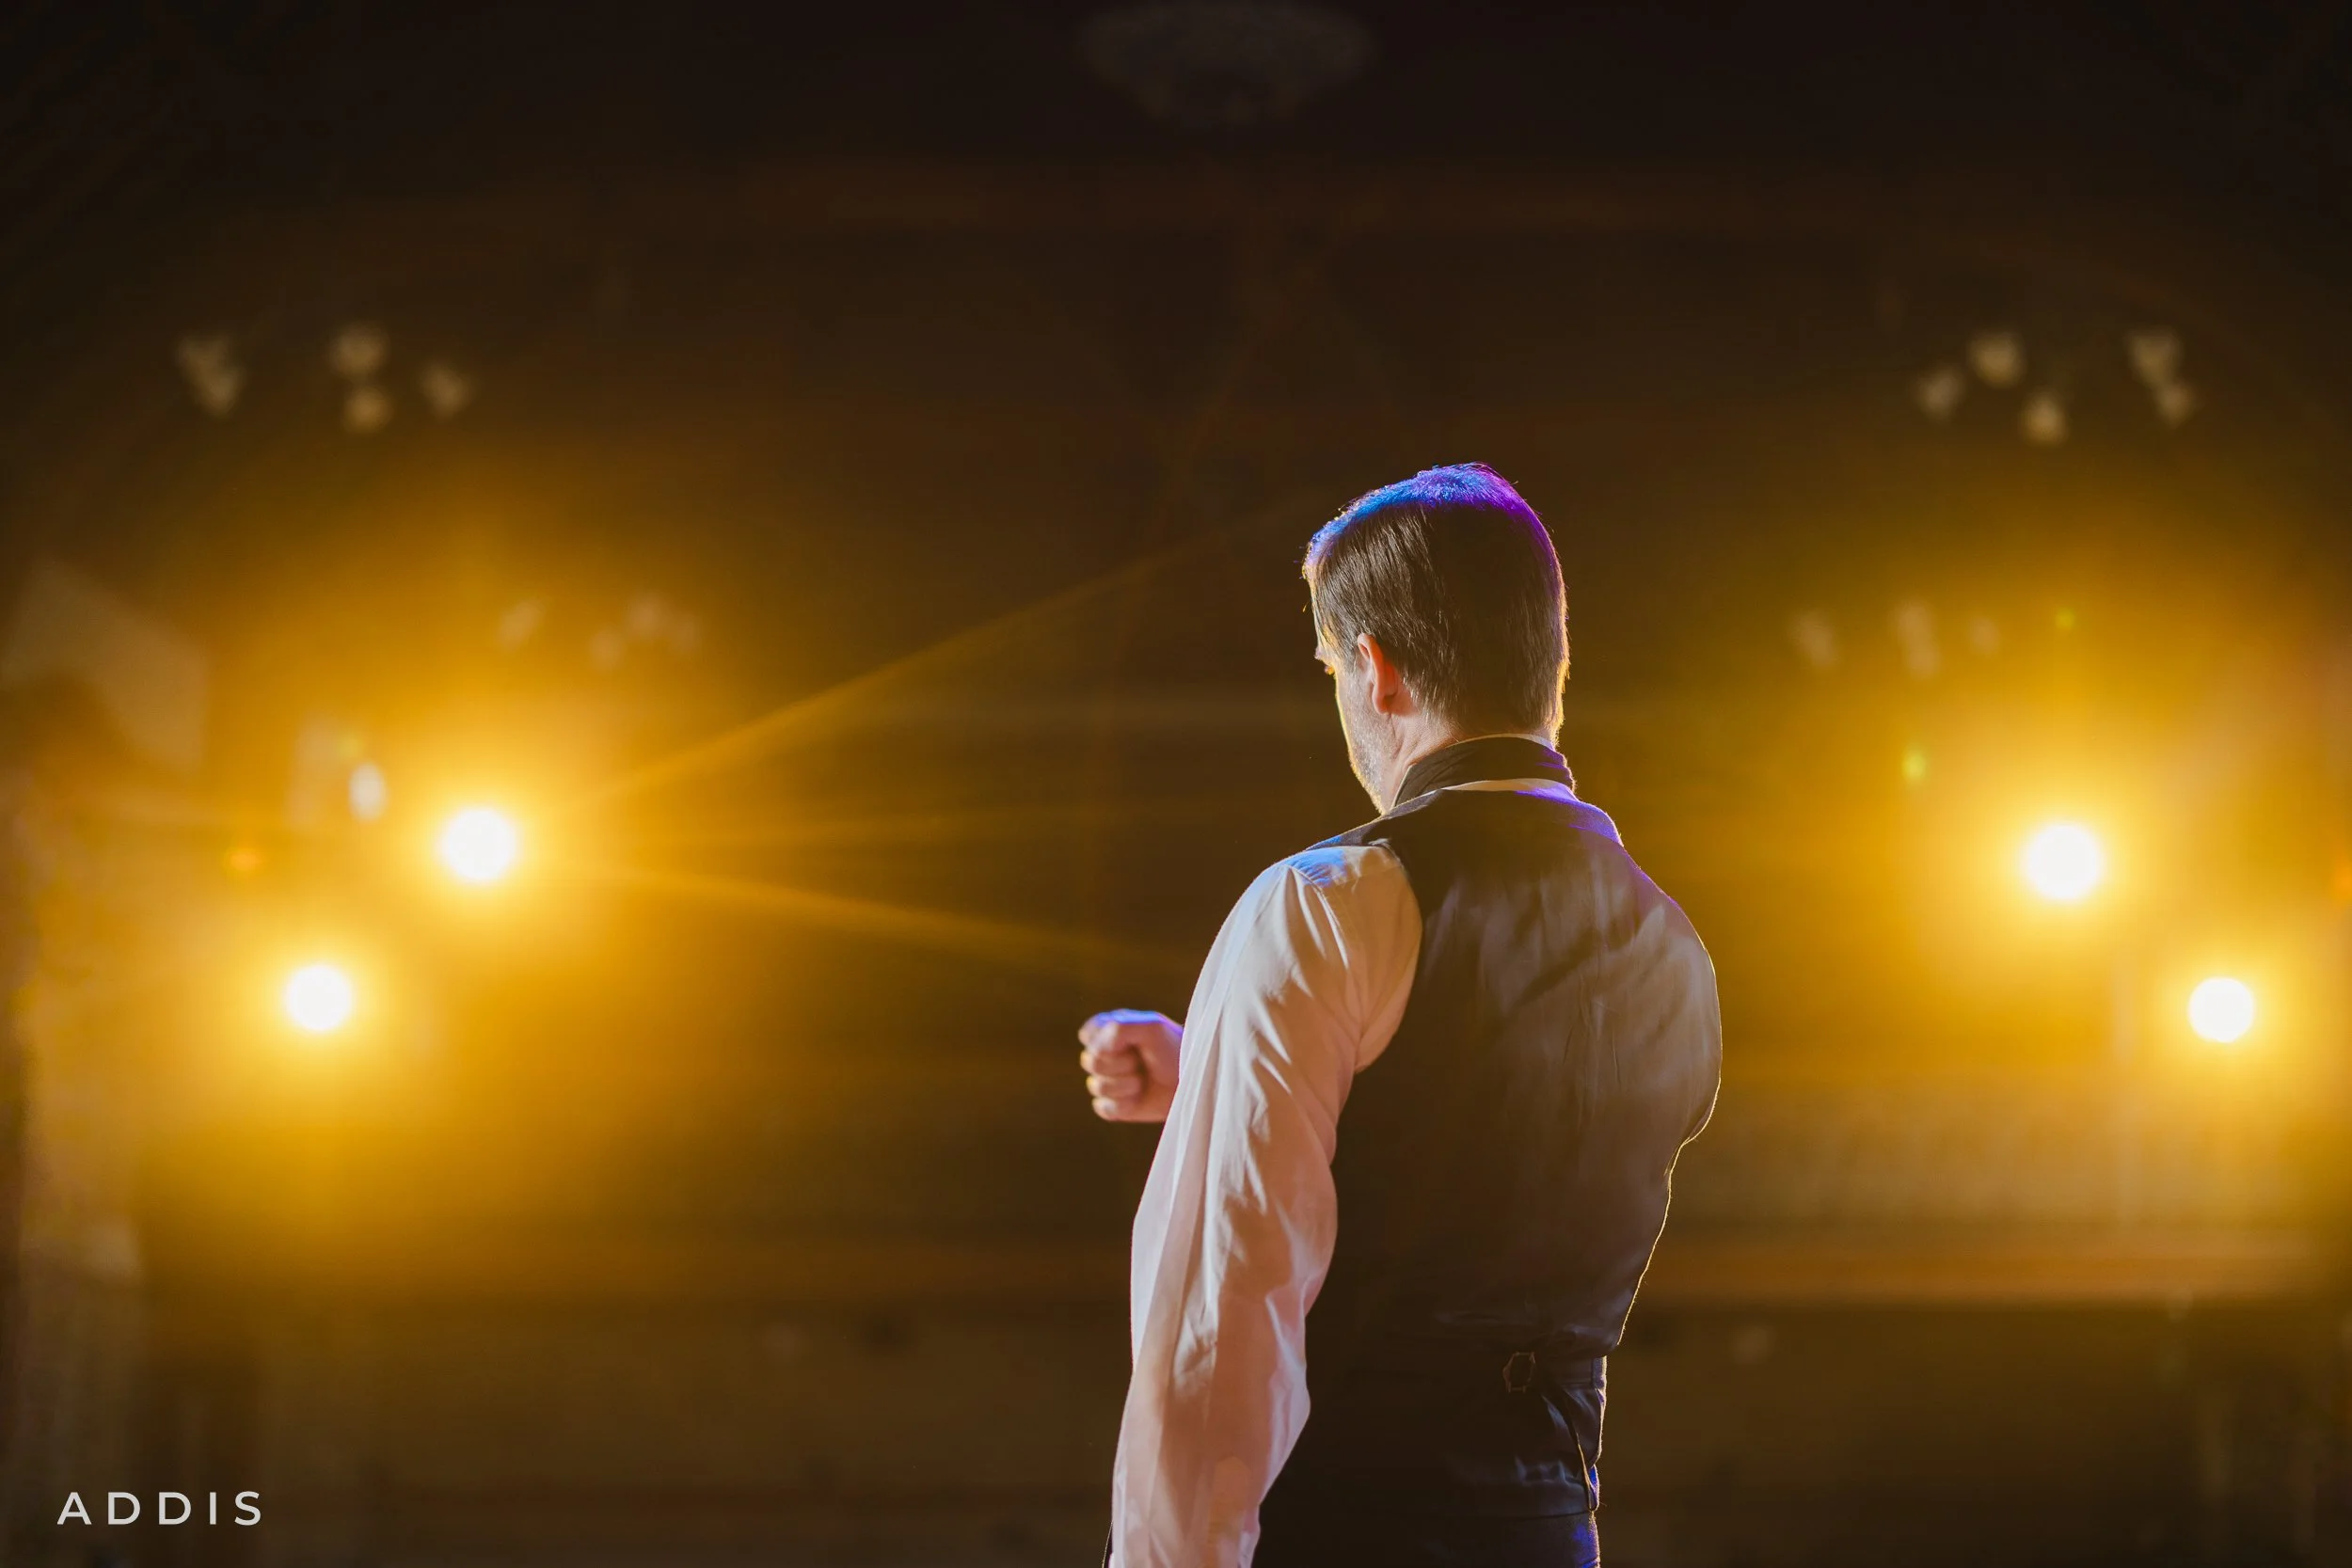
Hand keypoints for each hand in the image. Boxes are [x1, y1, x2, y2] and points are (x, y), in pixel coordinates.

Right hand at [1077, 1008, 1180, 1122]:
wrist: (1193, 1080)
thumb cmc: (1174, 1049)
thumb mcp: (1151, 1027)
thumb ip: (1119, 1029)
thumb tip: (1095, 1051)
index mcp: (1110, 1031)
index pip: (1088, 1035)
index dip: (1105, 1042)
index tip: (1131, 1042)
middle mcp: (1106, 1056)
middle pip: (1091, 1062)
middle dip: (1120, 1064)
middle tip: (1142, 1061)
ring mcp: (1109, 1081)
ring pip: (1097, 1086)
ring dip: (1125, 1085)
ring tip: (1144, 1081)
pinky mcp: (1114, 1106)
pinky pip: (1103, 1108)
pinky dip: (1123, 1105)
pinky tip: (1138, 1098)